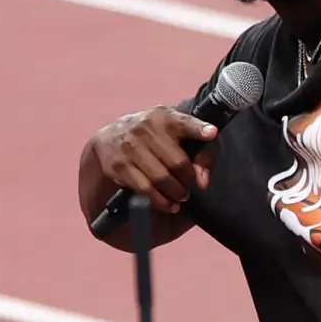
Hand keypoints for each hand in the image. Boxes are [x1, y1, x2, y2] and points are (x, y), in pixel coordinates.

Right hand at [84, 105, 221, 217]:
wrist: (109, 140)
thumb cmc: (150, 137)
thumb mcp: (172, 133)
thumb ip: (197, 152)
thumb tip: (203, 182)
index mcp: (164, 117)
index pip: (185, 122)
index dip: (199, 129)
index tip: (211, 133)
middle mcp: (146, 129)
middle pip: (177, 162)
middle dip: (188, 179)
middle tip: (189, 186)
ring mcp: (131, 147)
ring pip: (162, 178)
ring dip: (176, 193)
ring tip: (180, 195)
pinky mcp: (120, 166)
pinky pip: (146, 189)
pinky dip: (161, 201)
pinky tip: (169, 204)